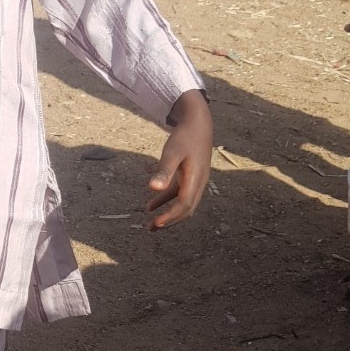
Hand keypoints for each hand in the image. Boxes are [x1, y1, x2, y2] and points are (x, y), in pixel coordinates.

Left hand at [145, 89, 212, 230]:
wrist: (198, 121)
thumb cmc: (184, 136)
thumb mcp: (172, 152)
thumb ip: (163, 170)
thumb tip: (153, 188)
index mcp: (195, 178)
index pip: (184, 204)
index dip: (171, 216)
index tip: (156, 224)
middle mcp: (198, 182)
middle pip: (186, 209)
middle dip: (170, 220)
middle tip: (152, 229)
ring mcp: (195, 180)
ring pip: (183, 203)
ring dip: (168, 214)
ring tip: (151, 224)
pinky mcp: (190, 176)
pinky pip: (179, 194)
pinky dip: (166, 201)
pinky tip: (151, 205)